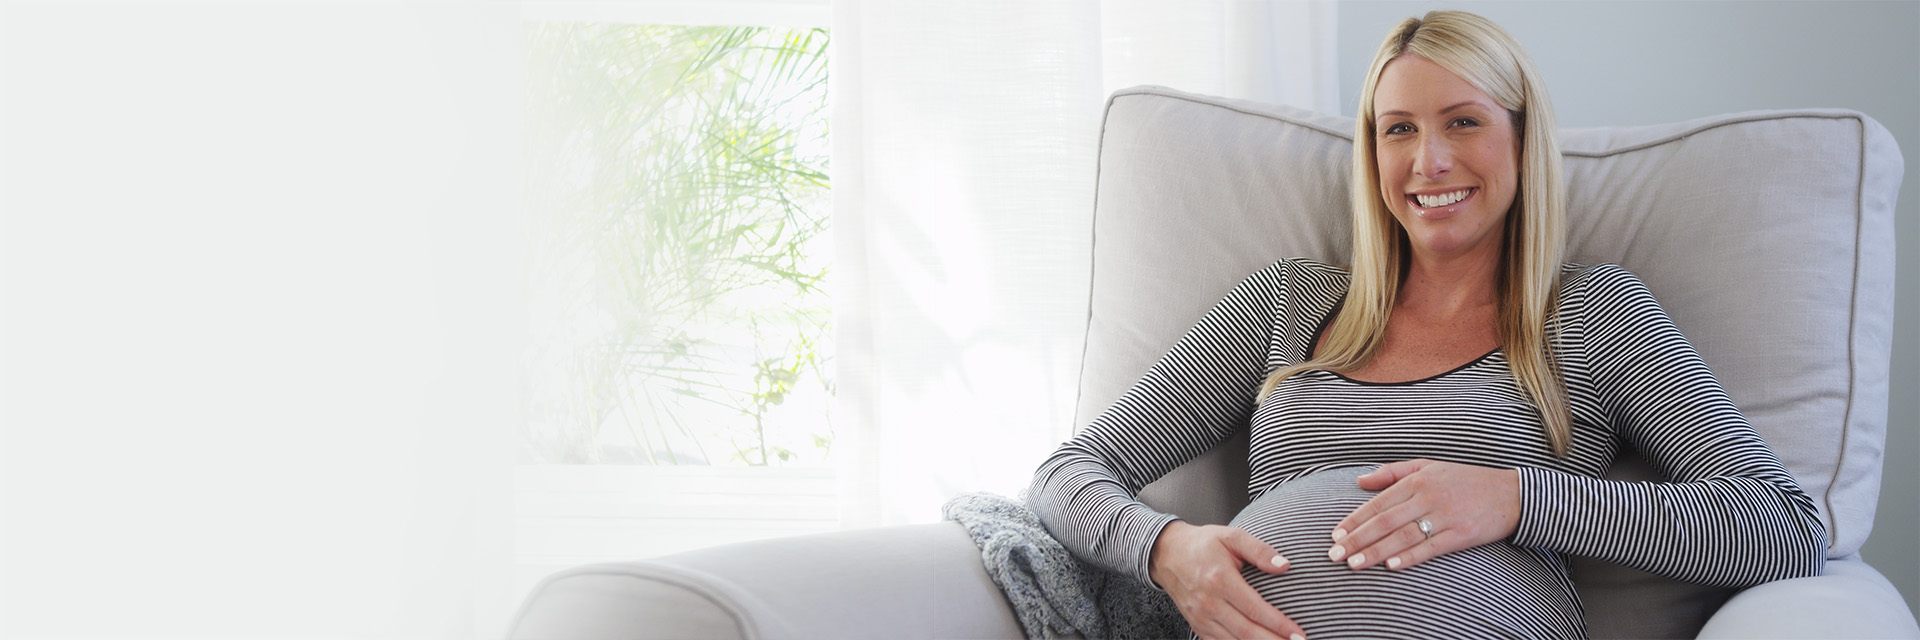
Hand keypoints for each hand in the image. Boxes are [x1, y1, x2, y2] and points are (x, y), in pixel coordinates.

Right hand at [1150, 520, 1307, 639]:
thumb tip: (1284, 565)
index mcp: (1220, 579)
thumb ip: (1259, 550)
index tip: (1298, 633)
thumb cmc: (1202, 544)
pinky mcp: (1198, 626)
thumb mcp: (1231, 536)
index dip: (1279, 624)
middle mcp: (1209, 603)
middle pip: (1247, 632)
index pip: (1255, 609)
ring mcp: (1201, 617)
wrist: (1167, 554)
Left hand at [1325, 459, 1519, 571]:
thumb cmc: (1465, 480)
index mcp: (1418, 479)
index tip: (1335, 535)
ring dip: (1376, 552)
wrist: (1511, 494)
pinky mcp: (1460, 534)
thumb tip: (1359, 480)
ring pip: (1403, 536)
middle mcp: (1428, 496)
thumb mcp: (1429, 466)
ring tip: (1354, 564)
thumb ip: (1392, 472)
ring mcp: (1445, 516)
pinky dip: (1410, 557)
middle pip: (1385, 521)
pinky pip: (1430, 547)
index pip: (1378, 503)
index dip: (1354, 520)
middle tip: (1335, 555)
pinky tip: (1391, 565)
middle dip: (1357, 539)